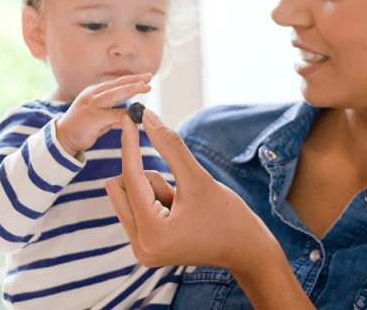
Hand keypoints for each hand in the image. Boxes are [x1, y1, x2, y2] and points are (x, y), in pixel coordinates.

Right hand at [56, 73, 151, 155]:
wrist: (63, 138)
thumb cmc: (84, 126)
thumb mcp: (101, 115)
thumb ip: (116, 112)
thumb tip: (134, 113)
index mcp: (95, 91)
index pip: (117, 82)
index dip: (132, 79)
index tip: (147, 77)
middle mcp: (93, 95)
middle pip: (117, 84)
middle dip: (134, 80)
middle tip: (149, 77)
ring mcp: (91, 105)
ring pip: (114, 95)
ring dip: (130, 89)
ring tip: (144, 86)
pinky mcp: (92, 118)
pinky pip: (113, 115)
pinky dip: (126, 114)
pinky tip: (137, 115)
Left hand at [105, 110, 315, 309]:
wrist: (246, 249)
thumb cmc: (227, 216)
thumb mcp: (197, 177)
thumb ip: (169, 146)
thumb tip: (147, 117)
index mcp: (151, 233)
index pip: (131, 177)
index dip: (131, 144)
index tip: (130, 118)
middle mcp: (140, 246)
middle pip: (121, 188)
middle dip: (145, 175)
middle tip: (173, 180)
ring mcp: (143, 249)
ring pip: (129, 196)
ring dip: (154, 187)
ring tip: (183, 201)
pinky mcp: (148, 246)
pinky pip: (137, 206)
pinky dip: (155, 197)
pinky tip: (180, 210)